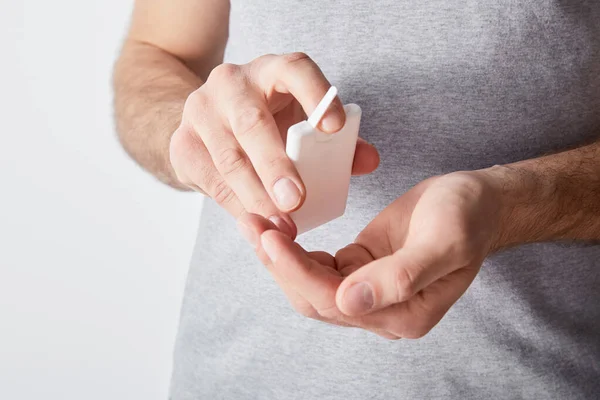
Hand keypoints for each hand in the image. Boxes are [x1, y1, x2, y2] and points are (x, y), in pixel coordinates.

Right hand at [169, 53, 379, 235]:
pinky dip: (236, 205)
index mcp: (271, 71)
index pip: (294, 69)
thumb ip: (338, 141)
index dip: (315, 94)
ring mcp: (201, 112)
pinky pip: (211, 180)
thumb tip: (368, 161)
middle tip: (296, 200)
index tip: (334, 127)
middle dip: (275, 165)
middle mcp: (231, 84)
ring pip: (228, 158)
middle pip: (252, 122)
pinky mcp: (183, 144)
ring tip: (281, 224)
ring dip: (255, 195)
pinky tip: (256, 221)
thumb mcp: (301, 121)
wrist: (208, 121)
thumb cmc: (268, 120)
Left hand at [238, 170, 502, 338]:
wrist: (477, 202)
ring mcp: (369, 292)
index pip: (337, 302)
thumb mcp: (444, 241)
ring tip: (257, 222)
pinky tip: (279, 228)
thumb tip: (350, 303)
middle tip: (252, 223)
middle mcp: (382, 312)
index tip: (270, 237)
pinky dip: (295, 249)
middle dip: (279, 263)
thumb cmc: (467, 217)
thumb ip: (401, 277)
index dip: (299, 272)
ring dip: (281, 257)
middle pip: (315, 298)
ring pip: (311, 283)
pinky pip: (318, 266)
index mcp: (405, 315)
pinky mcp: (359, 268)